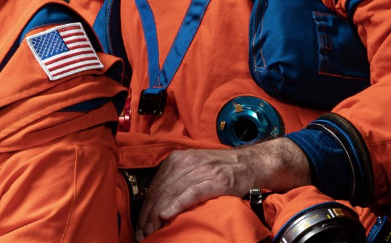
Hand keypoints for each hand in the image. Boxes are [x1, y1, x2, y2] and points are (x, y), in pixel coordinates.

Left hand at [137, 139, 308, 237]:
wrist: (250, 164)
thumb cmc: (221, 169)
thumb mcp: (194, 169)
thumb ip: (177, 180)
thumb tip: (157, 202)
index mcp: (177, 159)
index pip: (155, 186)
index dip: (145, 207)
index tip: (140, 224)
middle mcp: (185, 162)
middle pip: (160, 191)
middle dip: (148, 214)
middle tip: (143, 232)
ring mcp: (200, 170)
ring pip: (172, 193)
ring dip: (158, 214)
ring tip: (152, 230)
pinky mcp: (215, 180)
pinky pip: (190, 193)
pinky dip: (176, 204)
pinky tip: (166, 214)